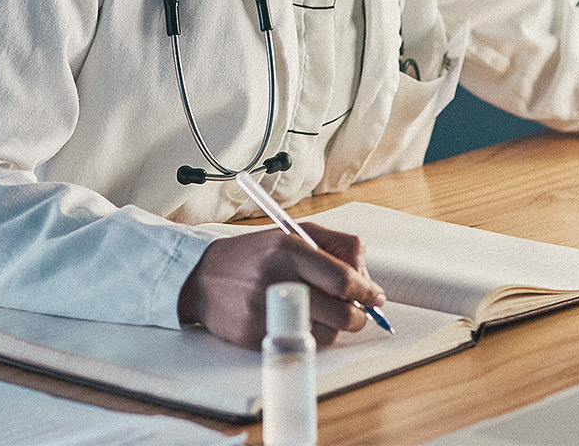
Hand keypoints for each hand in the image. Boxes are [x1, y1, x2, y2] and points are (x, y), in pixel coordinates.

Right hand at [178, 224, 386, 348]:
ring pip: (327, 334)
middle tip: (359, 310)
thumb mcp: (297, 234)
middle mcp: (279, 283)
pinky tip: (302, 319)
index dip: (367, 291)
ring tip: (321, 310)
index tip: (375, 296)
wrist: (203, 277)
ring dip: (334, 326)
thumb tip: (367, 278)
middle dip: (359, 315)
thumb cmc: (256, 254)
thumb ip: (339, 246)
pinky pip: (303, 344)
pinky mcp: (259, 337)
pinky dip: (311, 335)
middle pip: (341, 314)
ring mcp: (268, 314)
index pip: (343, 280)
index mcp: (291, 251)